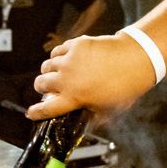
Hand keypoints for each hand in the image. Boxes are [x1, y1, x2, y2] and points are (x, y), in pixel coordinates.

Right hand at [28, 34, 157, 119]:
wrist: (136, 59)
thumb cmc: (126, 87)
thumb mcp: (109, 110)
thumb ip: (93, 117)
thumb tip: (85, 122)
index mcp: (73, 98)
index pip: (46, 109)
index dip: (36, 113)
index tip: (31, 113)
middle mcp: (66, 79)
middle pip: (40, 84)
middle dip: (41, 88)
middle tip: (48, 89)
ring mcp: (69, 60)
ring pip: (46, 66)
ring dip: (49, 71)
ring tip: (57, 72)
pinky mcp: (74, 45)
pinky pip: (58, 51)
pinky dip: (59, 56)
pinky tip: (66, 59)